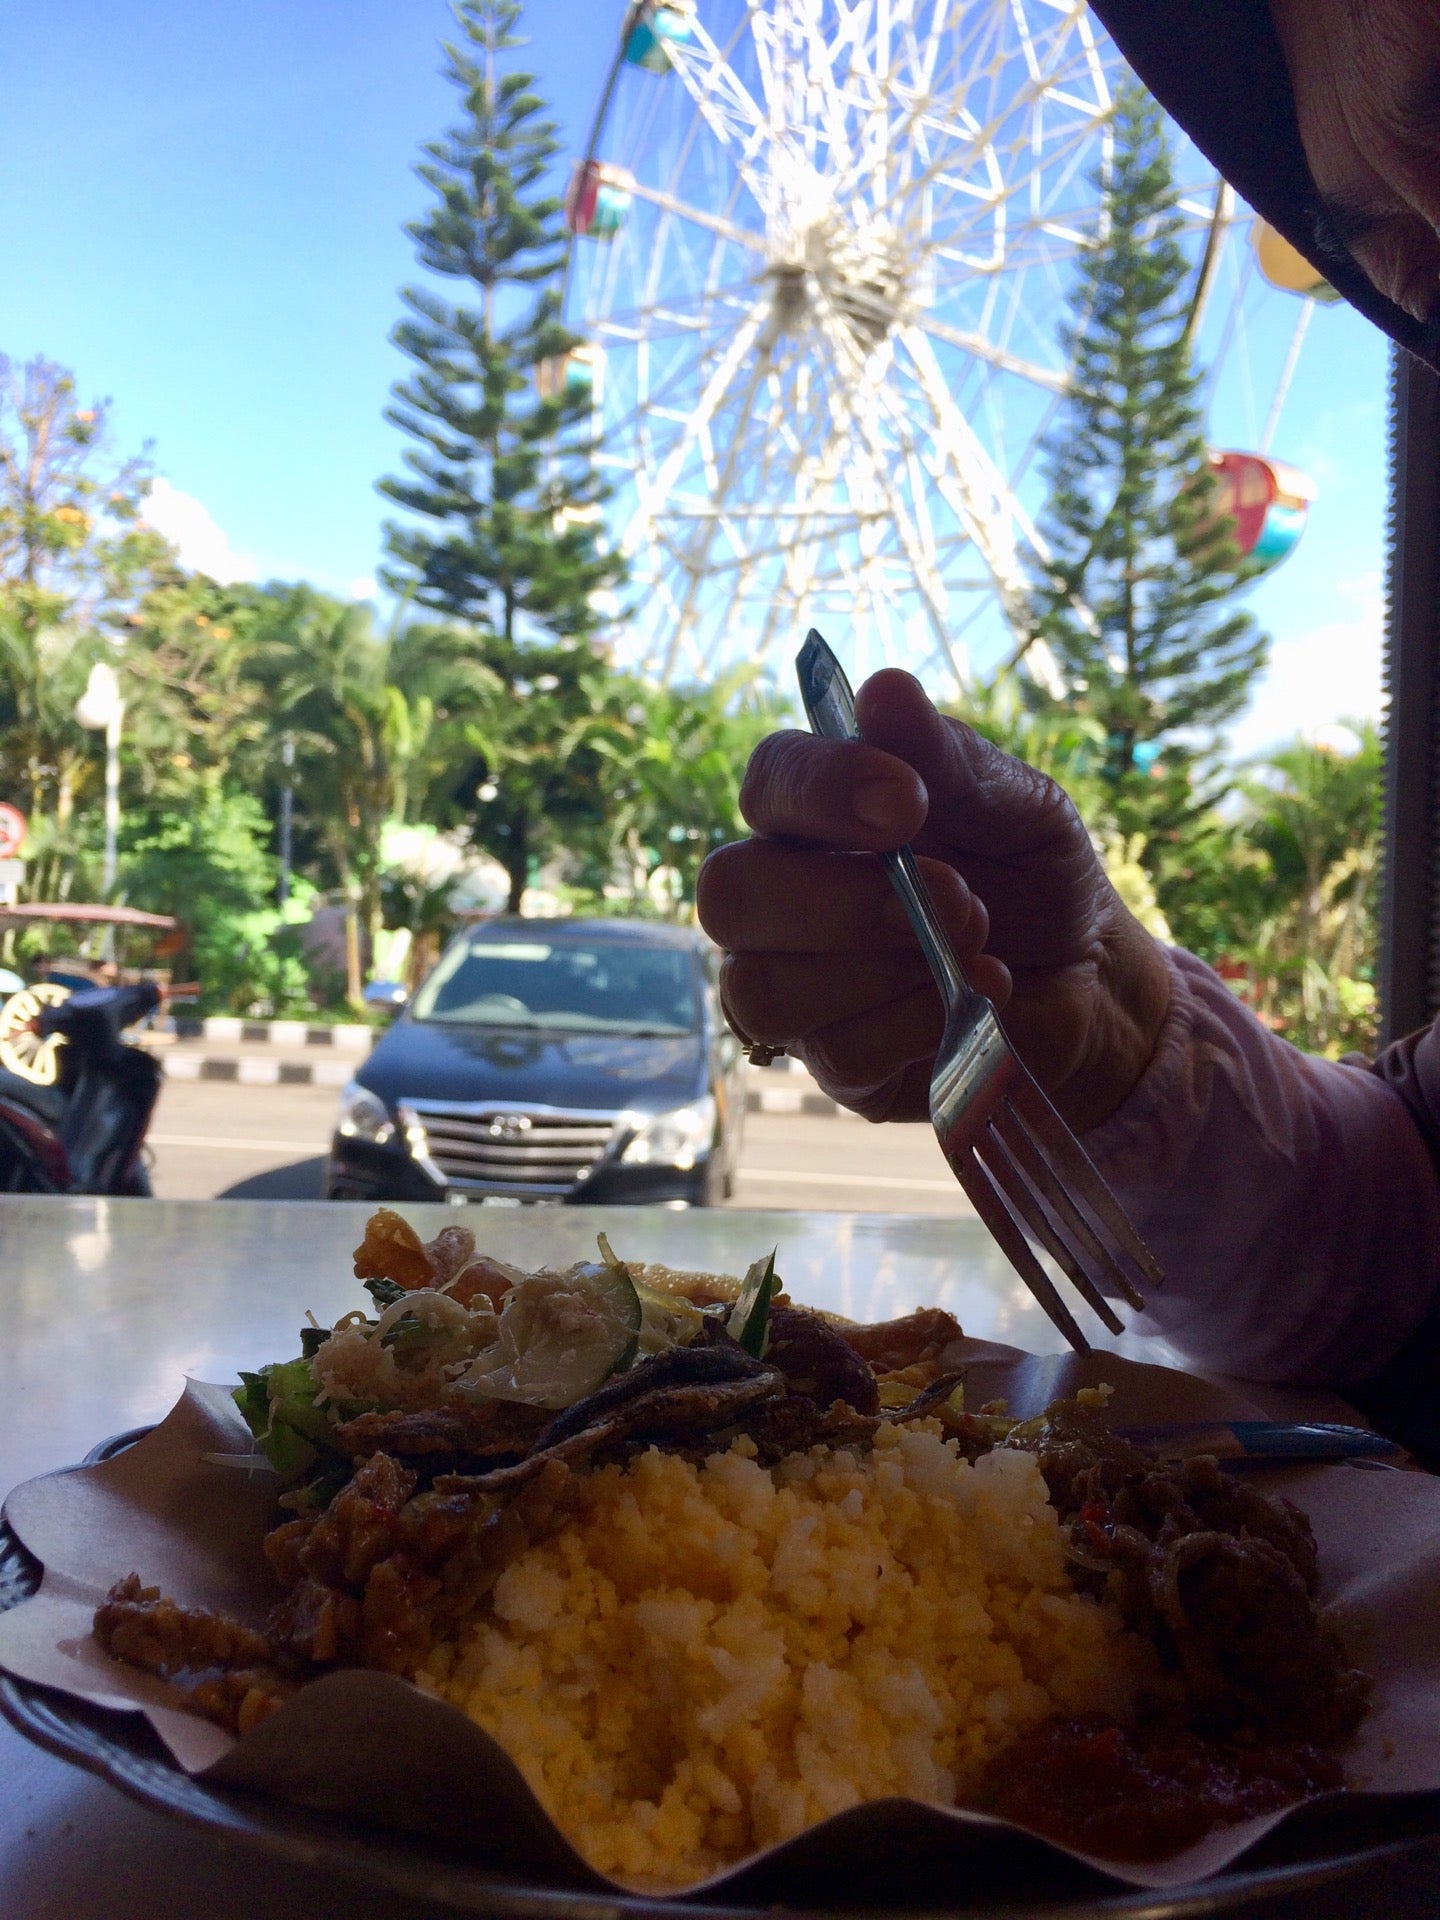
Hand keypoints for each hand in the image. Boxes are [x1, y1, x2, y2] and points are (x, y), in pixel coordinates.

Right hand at [697, 669, 1170, 1132]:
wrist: (1096, 982)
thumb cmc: (1038, 877)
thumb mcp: (1020, 807)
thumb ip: (951, 759)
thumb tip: (883, 689)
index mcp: (818, 817)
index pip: (767, 782)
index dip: (819, 790)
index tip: (905, 802)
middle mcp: (784, 900)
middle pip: (727, 894)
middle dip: (838, 898)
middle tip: (953, 894)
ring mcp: (799, 990)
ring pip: (761, 986)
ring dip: (879, 967)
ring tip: (980, 947)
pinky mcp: (837, 1067)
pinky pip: (832, 1051)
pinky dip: (913, 1021)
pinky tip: (978, 1000)